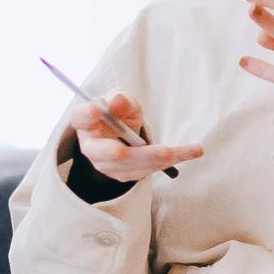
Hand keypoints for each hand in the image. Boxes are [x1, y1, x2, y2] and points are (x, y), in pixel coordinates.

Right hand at [72, 90, 203, 183]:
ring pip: (132, 165)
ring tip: (192, 150)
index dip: (86, 115)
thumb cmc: (118, 112)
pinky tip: (193, 152)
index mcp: (86, 122)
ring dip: (161, 158)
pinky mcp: (124, 174)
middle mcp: (93, 147)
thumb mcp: (123, 100)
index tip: (95, 111)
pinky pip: (147, 169)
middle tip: (162, 151)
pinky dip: (172, 160)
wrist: (120, 134)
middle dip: (132, 153)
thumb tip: (119, 102)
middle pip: (106, 153)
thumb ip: (122, 99)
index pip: (80, 117)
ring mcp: (107, 165)